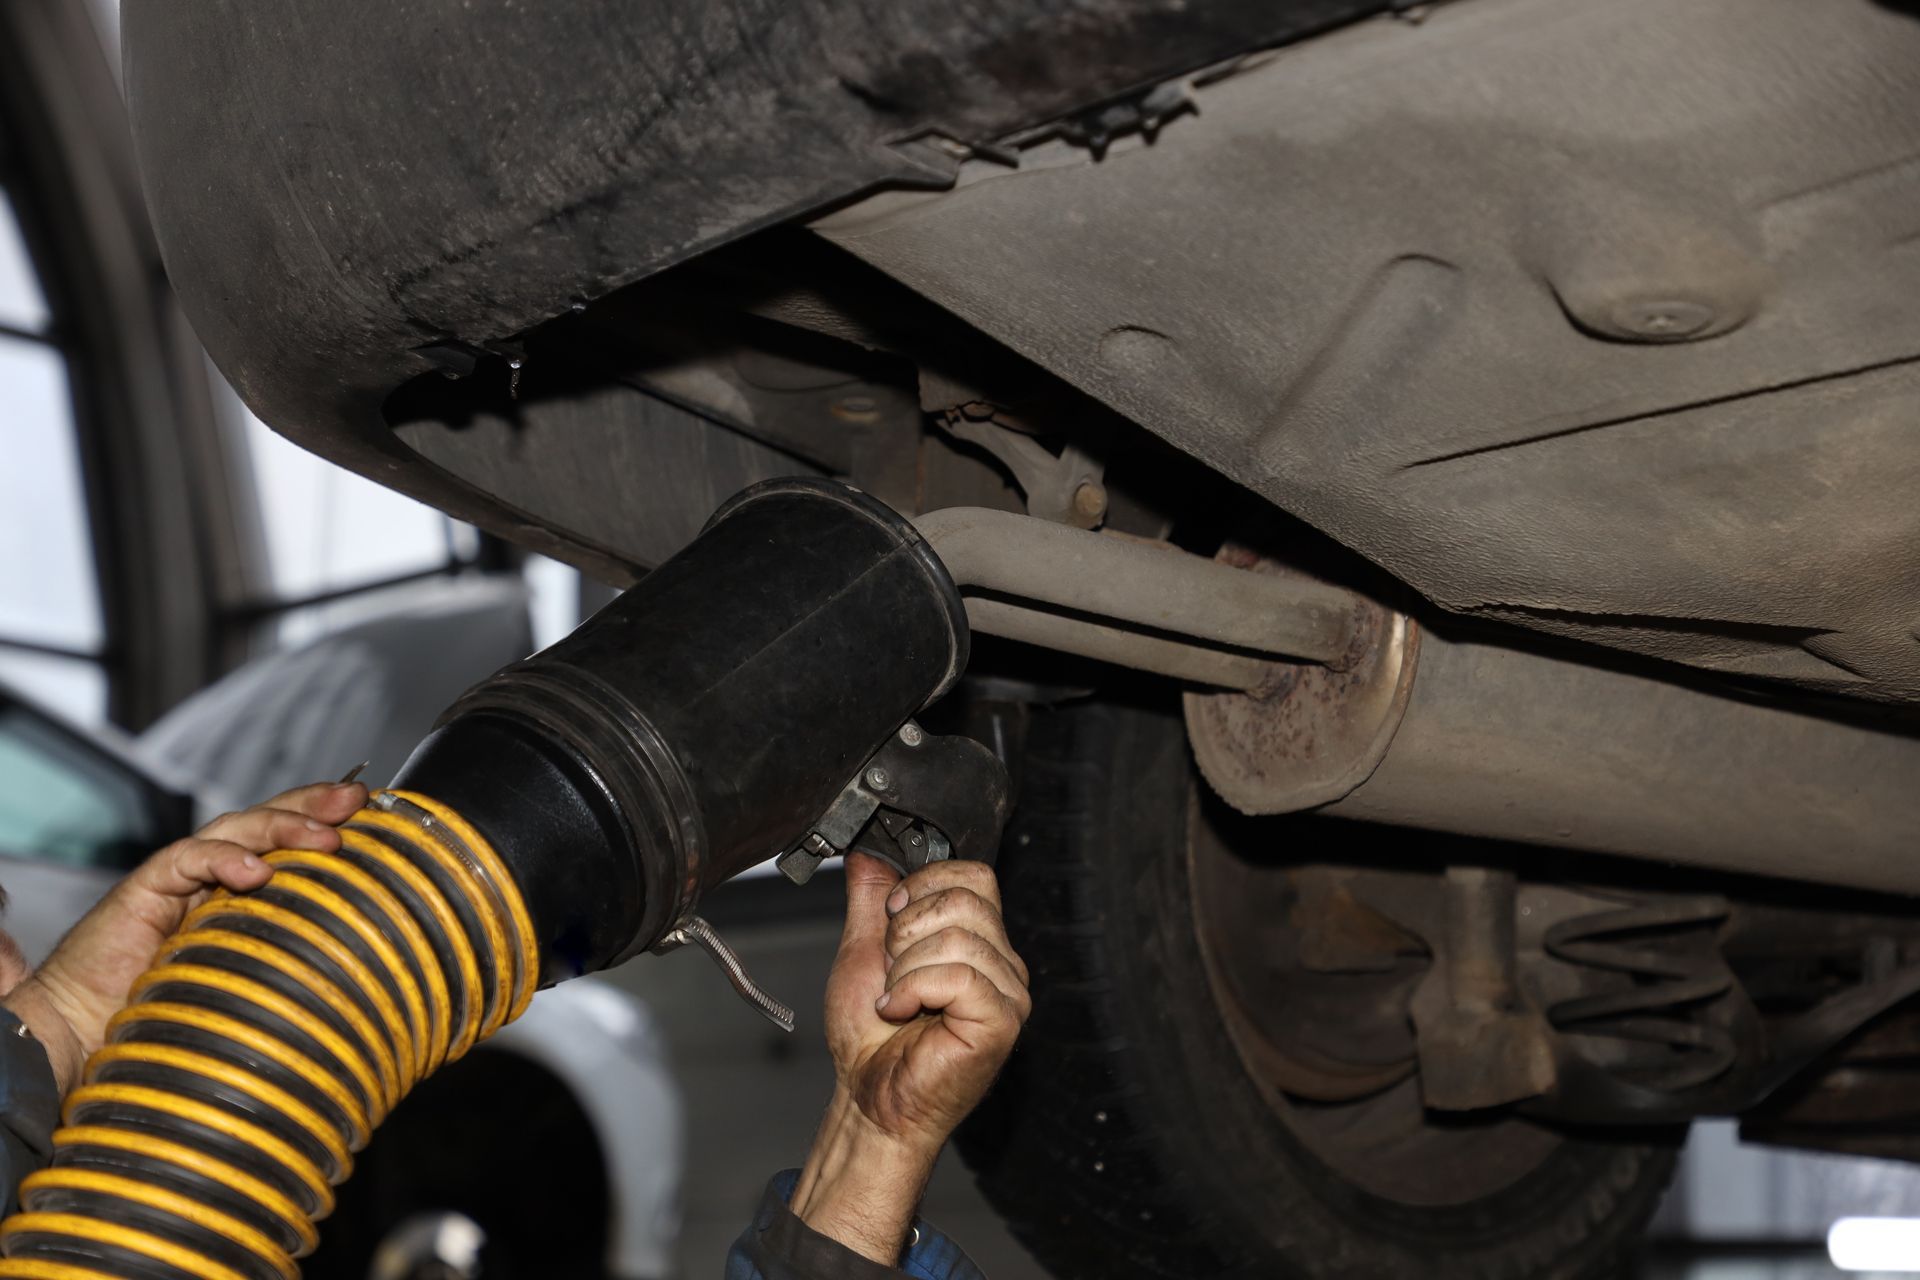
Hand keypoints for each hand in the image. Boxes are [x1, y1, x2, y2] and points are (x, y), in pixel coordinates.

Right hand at [2, 780, 368, 1091]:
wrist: (81, 1036)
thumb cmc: (167, 1018)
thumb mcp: (251, 983)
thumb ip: (291, 961)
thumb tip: (370, 967)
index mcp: (239, 895)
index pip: (288, 846)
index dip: (326, 826)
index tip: (375, 819)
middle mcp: (211, 880)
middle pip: (267, 824)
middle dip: (313, 806)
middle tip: (358, 800)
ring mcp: (177, 881)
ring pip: (235, 830)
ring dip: (283, 825)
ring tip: (327, 834)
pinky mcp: (142, 891)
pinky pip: (187, 859)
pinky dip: (222, 858)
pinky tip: (254, 871)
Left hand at [792, 854, 1029, 1262]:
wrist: (867, 1094)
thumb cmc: (869, 1037)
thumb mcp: (863, 949)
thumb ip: (872, 898)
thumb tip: (867, 852)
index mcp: (978, 939)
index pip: (974, 875)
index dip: (924, 885)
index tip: (892, 919)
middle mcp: (1002, 961)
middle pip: (965, 898)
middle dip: (907, 928)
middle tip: (892, 970)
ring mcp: (1007, 992)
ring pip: (957, 937)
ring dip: (905, 967)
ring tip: (895, 998)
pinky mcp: (1001, 1021)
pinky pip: (958, 976)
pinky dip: (914, 990)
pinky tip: (900, 1012)